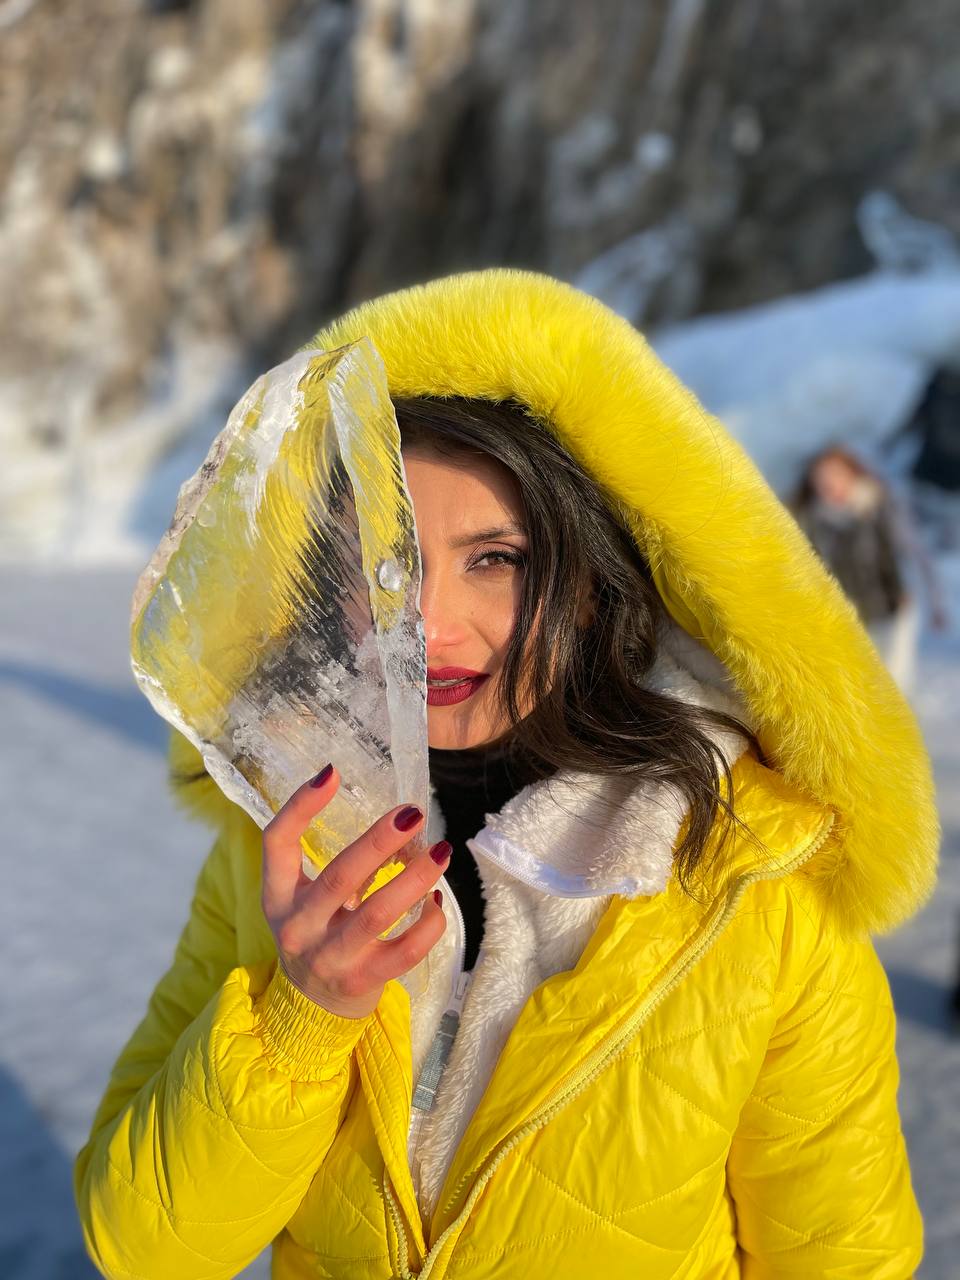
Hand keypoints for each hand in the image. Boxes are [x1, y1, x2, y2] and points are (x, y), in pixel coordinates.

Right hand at [262, 765, 450, 1018]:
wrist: (312, 1008)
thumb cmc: (317, 933)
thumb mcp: (304, 899)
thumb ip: (334, 863)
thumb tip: (394, 818)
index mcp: (278, 896)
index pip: (276, 843)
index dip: (300, 806)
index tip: (332, 772)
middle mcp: (298, 927)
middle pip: (340, 877)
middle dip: (379, 841)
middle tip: (413, 813)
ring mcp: (330, 958)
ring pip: (376, 914)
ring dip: (413, 878)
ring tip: (441, 851)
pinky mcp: (362, 981)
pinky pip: (404, 952)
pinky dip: (427, 924)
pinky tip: (438, 901)